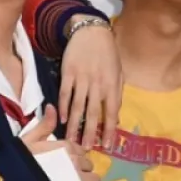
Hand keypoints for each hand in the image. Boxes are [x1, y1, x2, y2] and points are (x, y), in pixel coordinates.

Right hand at [21, 105, 105, 180]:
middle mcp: (76, 161)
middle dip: (82, 170)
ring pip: (95, 179)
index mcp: (66, 147)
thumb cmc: (19, 163)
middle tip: (70, 178)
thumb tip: (51, 106)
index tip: (66, 164)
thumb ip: (44, 125)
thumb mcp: (28, 140)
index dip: (75, 158)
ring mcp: (80, 179)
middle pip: (88, 164)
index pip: (80, 150)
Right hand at [59, 22, 121, 147]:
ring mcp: (81, 79)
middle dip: (89, 132)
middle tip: (86, 149)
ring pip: (77, 106)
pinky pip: (65, 93)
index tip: (108, 145)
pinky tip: (62, 119)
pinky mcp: (68, 73)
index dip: (109, 129)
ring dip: (74, 125)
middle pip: (93, 113)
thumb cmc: (108, 54)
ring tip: (71, 140)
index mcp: (112, 85)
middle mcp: (97, 84)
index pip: (112, 112)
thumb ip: (117, 94)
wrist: (91, 31)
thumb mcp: (119, 73)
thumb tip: (116, 117)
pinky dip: (63, 107)